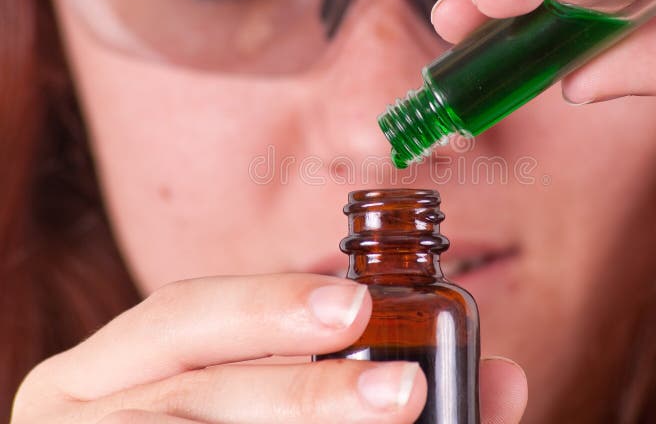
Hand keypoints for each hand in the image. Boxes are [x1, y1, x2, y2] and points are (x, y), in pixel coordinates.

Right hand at [11, 274, 526, 422]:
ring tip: (396, 417)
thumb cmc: (204, 421)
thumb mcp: (254, 393)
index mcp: (112, 367)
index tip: (356, 306)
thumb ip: (356, 377)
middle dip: (300, 386)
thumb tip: (508, 380)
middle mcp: (85, 408)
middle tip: (401, 392)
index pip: (182, 314)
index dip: (267, 304)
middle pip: (192, 388)